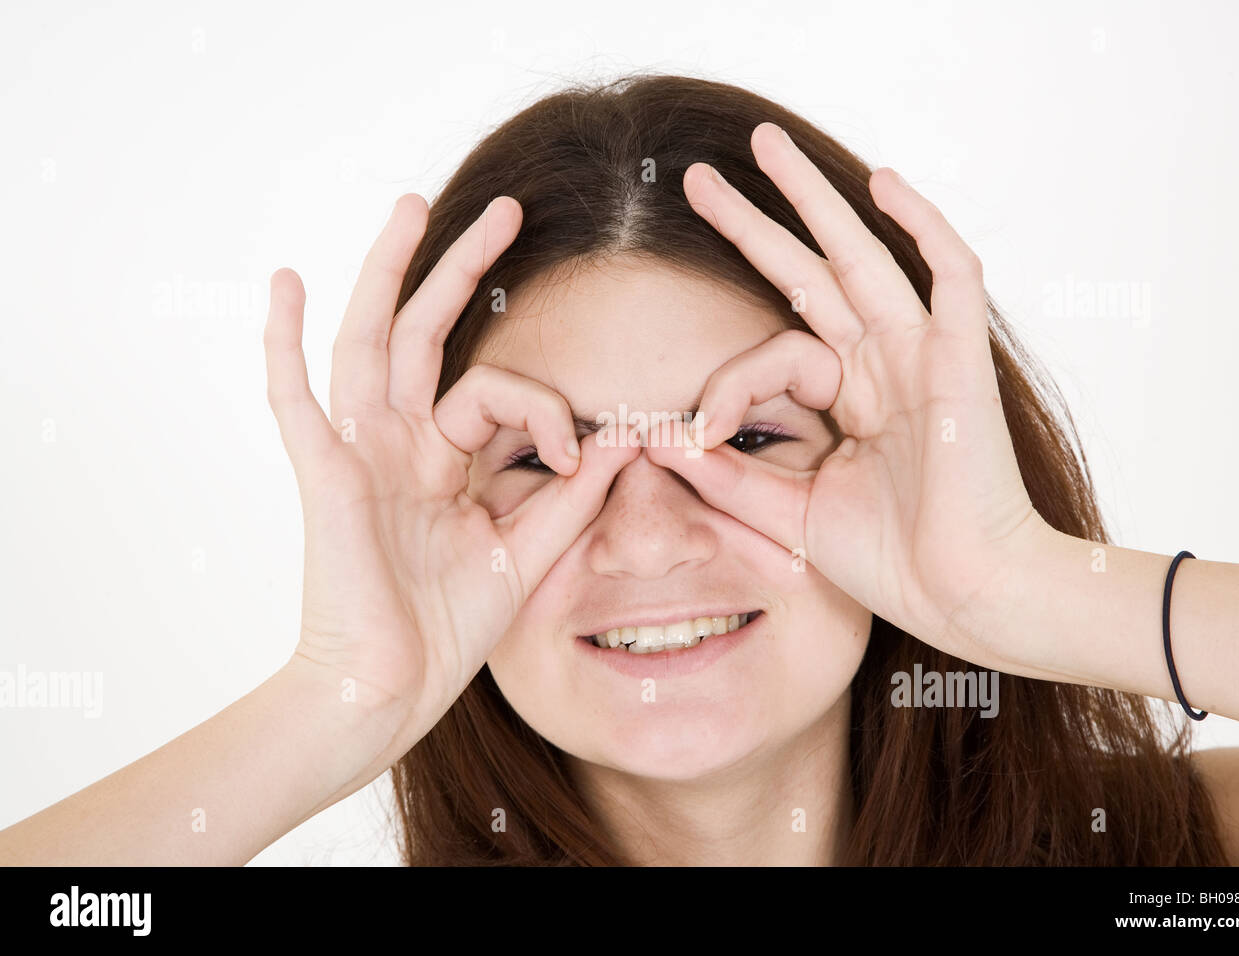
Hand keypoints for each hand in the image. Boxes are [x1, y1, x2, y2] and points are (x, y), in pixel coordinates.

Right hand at [263, 194, 636, 744]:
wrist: (387, 693)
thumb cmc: (446, 631)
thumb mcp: (526, 553)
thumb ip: (571, 496)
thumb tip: (628, 436)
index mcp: (445, 462)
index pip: (496, 393)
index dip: (546, 411)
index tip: (576, 457)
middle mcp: (401, 445)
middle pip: (428, 334)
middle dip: (464, 268)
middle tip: (508, 209)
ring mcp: (360, 454)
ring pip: (369, 341)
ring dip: (388, 272)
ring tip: (411, 205)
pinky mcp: (324, 476)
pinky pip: (294, 399)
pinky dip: (284, 342)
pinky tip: (284, 281)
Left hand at [651, 123, 1051, 668]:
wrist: (967, 597)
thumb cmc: (893, 563)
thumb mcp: (789, 513)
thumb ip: (729, 475)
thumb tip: (660, 438)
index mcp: (849, 399)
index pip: (773, 351)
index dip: (727, 382)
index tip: (690, 434)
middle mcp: (881, 365)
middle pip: (809, 274)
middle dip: (753, 224)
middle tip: (695, 178)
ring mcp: (920, 355)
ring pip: (863, 255)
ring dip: (813, 198)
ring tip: (763, 146)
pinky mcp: (960, 357)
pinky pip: (949, 274)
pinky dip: (921, 224)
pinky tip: (881, 181)